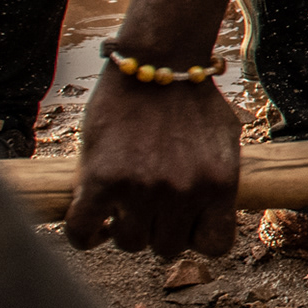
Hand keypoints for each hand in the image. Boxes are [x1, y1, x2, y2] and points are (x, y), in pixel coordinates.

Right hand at [66, 67, 245, 258]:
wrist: (155, 60)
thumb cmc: (190, 99)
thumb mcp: (224, 139)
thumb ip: (219, 179)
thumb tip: (210, 213)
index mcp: (219, 184)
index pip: (216, 246)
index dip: (197, 237)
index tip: (185, 224)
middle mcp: (184, 191)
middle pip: (167, 247)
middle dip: (157, 230)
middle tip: (147, 207)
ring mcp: (143, 188)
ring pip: (130, 242)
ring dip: (122, 230)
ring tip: (120, 206)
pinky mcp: (102, 180)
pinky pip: (83, 230)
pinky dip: (84, 234)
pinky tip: (91, 221)